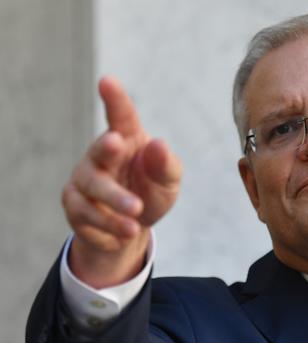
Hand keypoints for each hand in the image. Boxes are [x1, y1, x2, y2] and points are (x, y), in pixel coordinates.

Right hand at [63, 76, 181, 287]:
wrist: (134, 226)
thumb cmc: (153, 189)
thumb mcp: (170, 180)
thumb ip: (167, 164)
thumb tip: (159, 145)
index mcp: (128, 140)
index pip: (121, 116)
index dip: (114, 99)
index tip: (107, 81)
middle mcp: (101, 156)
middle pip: (99, 151)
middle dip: (105, 149)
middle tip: (117, 144)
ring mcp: (84, 181)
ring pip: (90, 190)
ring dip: (113, 205)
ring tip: (136, 219)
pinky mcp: (74, 207)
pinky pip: (84, 218)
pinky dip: (107, 229)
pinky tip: (125, 235)